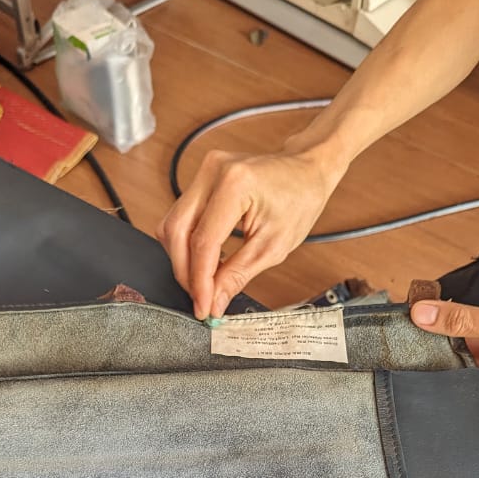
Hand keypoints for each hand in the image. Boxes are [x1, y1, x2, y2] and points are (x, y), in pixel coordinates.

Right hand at [157, 148, 343, 318]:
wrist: (306, 169)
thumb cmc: (299, 199)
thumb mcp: (274, 246)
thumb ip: (237, 275)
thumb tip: (214, 303)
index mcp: (236, 185)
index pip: (203, 242)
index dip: (199, 281)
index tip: (202, 307)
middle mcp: (213, 172)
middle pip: (177, 231)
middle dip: (185, 272)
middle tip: (201, 299)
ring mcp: (204, 172)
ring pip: (172, 225)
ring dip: (183, 259)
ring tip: (204, 281)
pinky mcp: (201, 178)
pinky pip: (181, 216)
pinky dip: (187, 243)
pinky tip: (205, 260)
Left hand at [410, 300, 478, 408]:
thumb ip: (463, 319)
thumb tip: (421, 312)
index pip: (431, 371)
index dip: (413, 342)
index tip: (399, 317)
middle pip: (439, 364)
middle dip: (427, 334)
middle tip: (414, 304)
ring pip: (453, 356)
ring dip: (446, 332)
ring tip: (431, 306)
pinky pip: (470, 354)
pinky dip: (464, 335)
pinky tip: (458, 316)